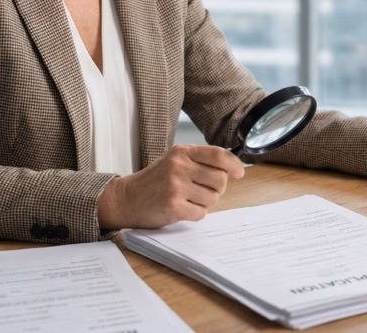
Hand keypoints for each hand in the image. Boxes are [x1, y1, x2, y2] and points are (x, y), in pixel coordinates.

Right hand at [98, 144, 243, 229]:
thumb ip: (200, 161)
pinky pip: (201, 212)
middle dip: (217, 188)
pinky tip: (182, 208)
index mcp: (182, 152)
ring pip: (213, 198)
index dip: (234, 165)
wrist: (126, 198)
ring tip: (188, 199)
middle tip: (203, 190)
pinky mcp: (173, 206)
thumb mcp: (175, 161)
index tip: (239, 172)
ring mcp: (176, 187)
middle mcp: (179, 167)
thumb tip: (233, 168)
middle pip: (220, 179)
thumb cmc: (155, 180)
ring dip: (205, 202)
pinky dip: (195, 213)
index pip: (218, 155)